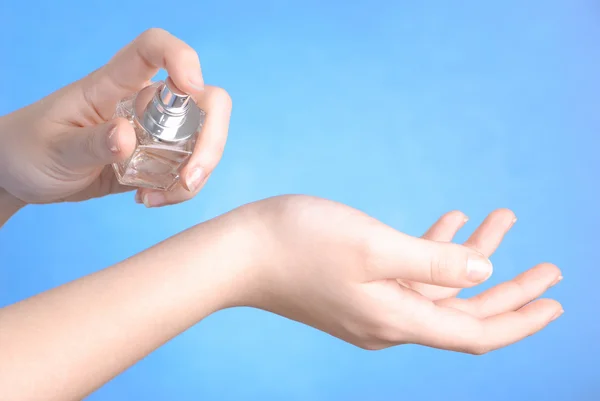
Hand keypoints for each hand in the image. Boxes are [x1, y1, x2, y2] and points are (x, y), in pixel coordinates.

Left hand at [0, 28, 231, 207]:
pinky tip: (148, 199)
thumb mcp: (54, 148)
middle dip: (210, 140)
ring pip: (202, 140)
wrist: (23, 175)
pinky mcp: (155, 159)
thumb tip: (128, 137)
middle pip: (203, 101)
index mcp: (114, 85)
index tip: (192, 89)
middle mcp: (143, 103)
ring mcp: (154, 132)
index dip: (182, 58)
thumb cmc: (29, 148)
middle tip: (189, 179)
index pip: (154, 49)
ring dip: (194, 173)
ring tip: (152, 199)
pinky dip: (179, 190)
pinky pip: (186, 169)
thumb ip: (91, 143)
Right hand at [237, 195, 562, 353]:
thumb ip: (433, 260)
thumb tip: (485, 270)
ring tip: (499, 220)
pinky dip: (433, 250)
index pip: (476, 331)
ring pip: (438, 286)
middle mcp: (389, 320)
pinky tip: (449, 221)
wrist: (237, 253)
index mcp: (396, 317)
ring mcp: (372, 304)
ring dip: (471, 256)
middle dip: (510, 289)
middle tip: (550, 269)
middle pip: (465, 310)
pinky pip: (409, 274)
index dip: (520, 318)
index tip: (555, 301)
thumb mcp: (373, 246)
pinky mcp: (357, 287)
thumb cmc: (297, 243)